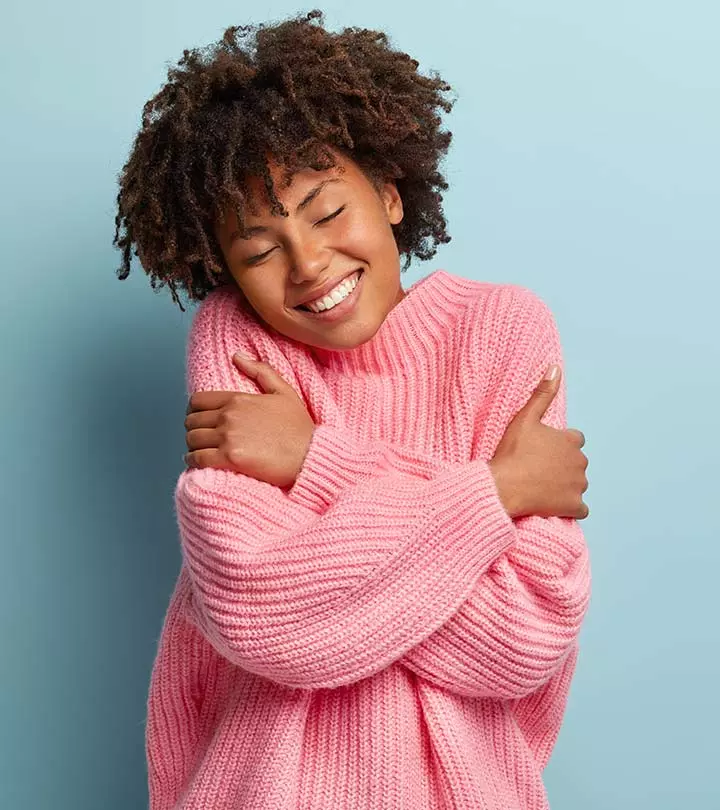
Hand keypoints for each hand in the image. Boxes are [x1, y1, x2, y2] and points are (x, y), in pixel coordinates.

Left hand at [183, 353, 315, 487]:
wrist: (310, 455)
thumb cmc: (300, 427)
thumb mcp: (284, 392)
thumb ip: (260, 371)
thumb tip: (237, 356)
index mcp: (238, 399)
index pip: (198, 401)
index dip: (194, 411)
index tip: (199, 420)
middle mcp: (229, 416)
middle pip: (192, 421)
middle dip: (194, 429)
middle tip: (202, 438)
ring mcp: (228, 437)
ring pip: (192, 440)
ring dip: (194, 446)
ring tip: (202, 451)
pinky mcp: (229, 458)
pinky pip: (197, 458)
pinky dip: (193, 461)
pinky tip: (199, 463)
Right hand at [488, 365, 589, 519]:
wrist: (504, 487)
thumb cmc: (512, 453)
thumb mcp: (524, 418)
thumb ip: (543, 394)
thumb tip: (555, 368)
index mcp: (571, 441)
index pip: (575, 440)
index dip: (559, 445)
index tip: (541, 451)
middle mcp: (580, 462)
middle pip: (576, 463)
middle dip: (563, 466)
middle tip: (538, 469)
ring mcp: (579, 486)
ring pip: (578, 484)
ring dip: (566, 486)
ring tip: (541, 487)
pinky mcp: (574, 506)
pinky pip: (580, 509)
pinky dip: (570, 508)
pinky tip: (553, 504)